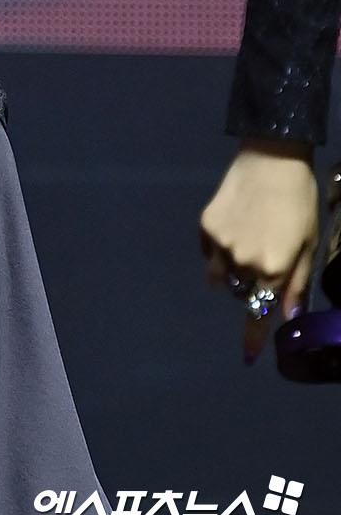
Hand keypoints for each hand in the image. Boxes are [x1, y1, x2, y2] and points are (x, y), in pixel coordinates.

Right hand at [199, 139, 318, 362]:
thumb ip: (297, 283)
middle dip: (250, 287)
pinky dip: (217, 249)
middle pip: (239, 292)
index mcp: (273, 269)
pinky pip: (208, 251)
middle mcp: (242, 262)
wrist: (271, 158)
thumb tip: (287, 315)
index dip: (252, 338)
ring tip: (244, 246)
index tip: (247, 357)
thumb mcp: (308, 244)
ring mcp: (220, 244)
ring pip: (219, 275)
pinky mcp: (205, 225)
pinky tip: (232, 227)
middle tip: (263, 263)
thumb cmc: (299, 202)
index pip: (259, 313)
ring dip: (230, 271)